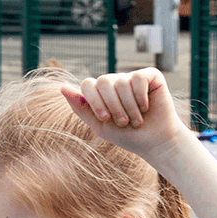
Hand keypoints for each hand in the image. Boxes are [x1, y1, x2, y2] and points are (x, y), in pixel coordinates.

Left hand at [61, 68, 184, 157]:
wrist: (154, 142)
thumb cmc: (127, 136)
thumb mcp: (100, 125)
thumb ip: (81, 108)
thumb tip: (62, 87)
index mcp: (101, 93)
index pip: (88, 84)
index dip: (94, 101)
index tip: (105, 118)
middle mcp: (115, 82)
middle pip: (103, 81)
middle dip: (112, 105)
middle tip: (122, 122)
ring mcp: (131, 77)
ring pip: (122, 82)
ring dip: (129, 107)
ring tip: (136, 120)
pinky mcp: (150, 75)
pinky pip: (138, 78)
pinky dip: (141, 97)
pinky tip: (146, 107)